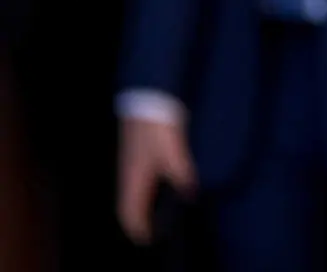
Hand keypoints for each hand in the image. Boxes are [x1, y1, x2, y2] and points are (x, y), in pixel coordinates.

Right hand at [117, 119, 196, 243]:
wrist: (149, 97)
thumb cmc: (157, 125)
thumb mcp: (172, 148)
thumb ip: (181, 170)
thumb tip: (191, 192)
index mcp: (133, 176)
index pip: (127, 212)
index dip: (137, 228)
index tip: (148, 239)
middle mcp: (129, 171)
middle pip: (128, 203)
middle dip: (139, 218)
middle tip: (156, 227)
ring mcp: (133, 159)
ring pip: (134, 189)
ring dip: (144, 202)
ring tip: (162, 209)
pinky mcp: (140, 149)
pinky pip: (141, 177)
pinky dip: (150, 186)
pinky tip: (166, 181)